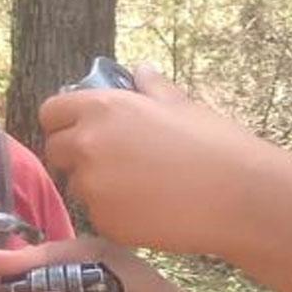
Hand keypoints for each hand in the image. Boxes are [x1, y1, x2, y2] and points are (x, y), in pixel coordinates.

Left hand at [40, 64, 288, 254]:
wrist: (240, 197)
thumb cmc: (215, 144)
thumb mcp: (180, 105)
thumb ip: (150, 87)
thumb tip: (140, 70)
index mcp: (102, 109)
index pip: (51, 112)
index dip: (63, 120)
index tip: (78, 128)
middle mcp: (88, 145)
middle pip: (56, 151)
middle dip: (74, 154)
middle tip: (108, 160)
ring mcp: (93, 187)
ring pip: (76, 185)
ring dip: (95, 185)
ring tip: (138, 185)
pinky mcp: (105, 222)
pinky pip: (97, 215)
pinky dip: (114, 213)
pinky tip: (148, 208)